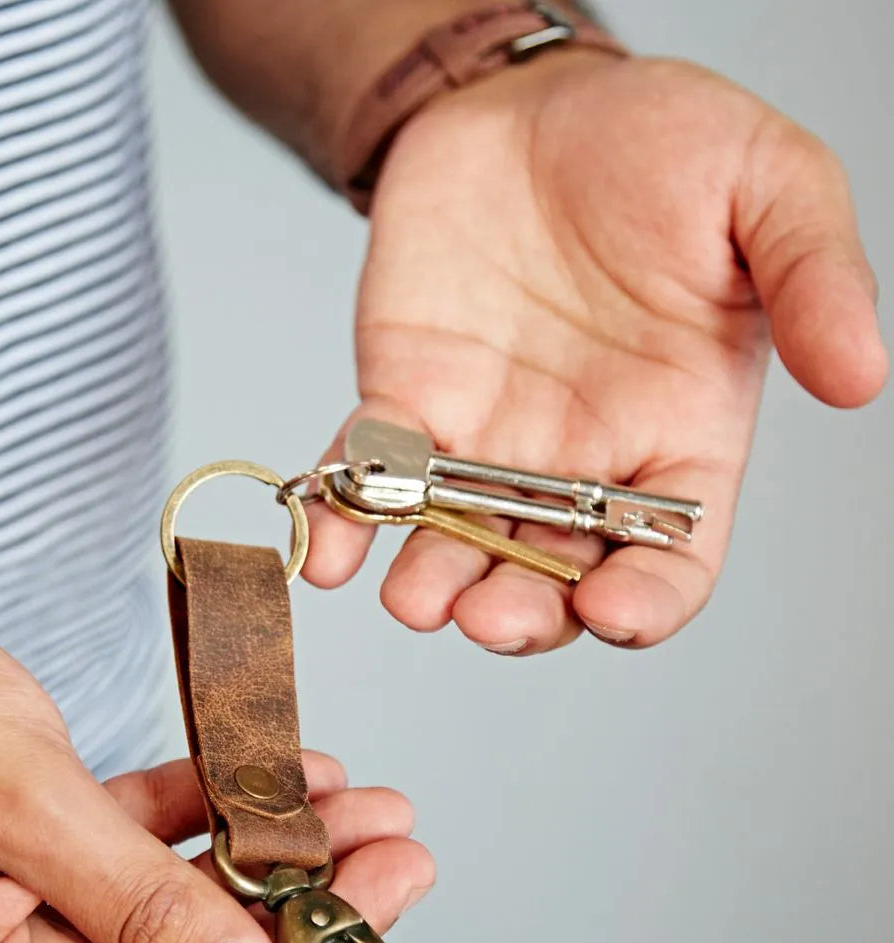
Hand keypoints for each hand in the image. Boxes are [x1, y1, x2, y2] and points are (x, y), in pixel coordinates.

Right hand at [0, 548, 432, 942]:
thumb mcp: (20, 808)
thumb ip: (137, 907)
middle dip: (301, 921)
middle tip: (392, 860)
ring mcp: (30, 918)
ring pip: (182, 912)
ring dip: (274, 859)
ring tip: (364, 813)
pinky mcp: (42, 856)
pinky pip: (148, 851)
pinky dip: (214, 815)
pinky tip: (282, 776)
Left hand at [305, 50, 885, 651]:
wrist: (531, 102)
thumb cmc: (658, 141)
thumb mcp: (766, 182)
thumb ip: (815, 277)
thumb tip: (861, 377)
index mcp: (678, 435)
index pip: (673, 559)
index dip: (648, 604)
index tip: (611, 614)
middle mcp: (579, 460)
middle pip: (553, 577)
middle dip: (520, 612)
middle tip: (486, 618)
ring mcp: (485, 441)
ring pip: (456, 546)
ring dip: (431, 584)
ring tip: (413, 599)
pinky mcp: (408, 402)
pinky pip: (371, 477)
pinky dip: (343, 518)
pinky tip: (324, 551)